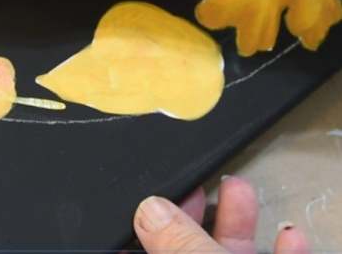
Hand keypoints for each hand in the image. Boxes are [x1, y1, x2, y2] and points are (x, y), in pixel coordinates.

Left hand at [135, 176, 309, 253]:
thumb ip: (179, 242)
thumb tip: (151, 212)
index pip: (141, 250)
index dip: (141, 225)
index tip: (150, 198)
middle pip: (185, 244)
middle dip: (193, 210)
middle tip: (195, 181)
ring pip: (226, 252)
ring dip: (237, 221)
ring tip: (239, 189)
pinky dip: (280, 250)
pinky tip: (287, 234)